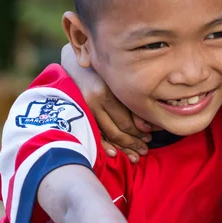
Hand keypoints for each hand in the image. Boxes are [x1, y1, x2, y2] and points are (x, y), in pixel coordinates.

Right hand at [61, 44, 151, 162]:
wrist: (72, 66)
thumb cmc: (99, 72)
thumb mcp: (115, 82)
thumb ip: (128, 102)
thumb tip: (146, 126)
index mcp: (105, 92)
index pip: (125, 120)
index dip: (139, 132)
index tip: (149, 138)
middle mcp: (93, 102)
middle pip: (116, 130)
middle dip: (132, 143)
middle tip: (144, 150)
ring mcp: (82, 110)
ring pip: (106, 135)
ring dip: (121, 147)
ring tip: (134, 156)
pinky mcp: (76, 115)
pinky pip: (92, 134)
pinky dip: (104, 145)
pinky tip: (114, 154)